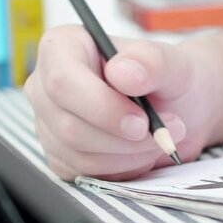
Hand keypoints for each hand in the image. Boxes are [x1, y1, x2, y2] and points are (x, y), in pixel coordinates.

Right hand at [25, 25, 221, 180]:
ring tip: (159, 136)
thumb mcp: (172, 63)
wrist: (176, 107)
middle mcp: (46, 87)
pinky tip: (140, 150)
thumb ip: (151, 61)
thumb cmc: (167, 78)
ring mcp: (49, 124)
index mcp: (62, 48)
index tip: (142, 120)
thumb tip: (121, 72)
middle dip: (124, 138)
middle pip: (69, 126)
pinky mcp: (61, 157)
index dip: (101, 106)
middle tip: (165, 131)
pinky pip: (87, 174)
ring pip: (80, 155)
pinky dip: (124, 168)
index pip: (62, 81)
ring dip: (130, 154)